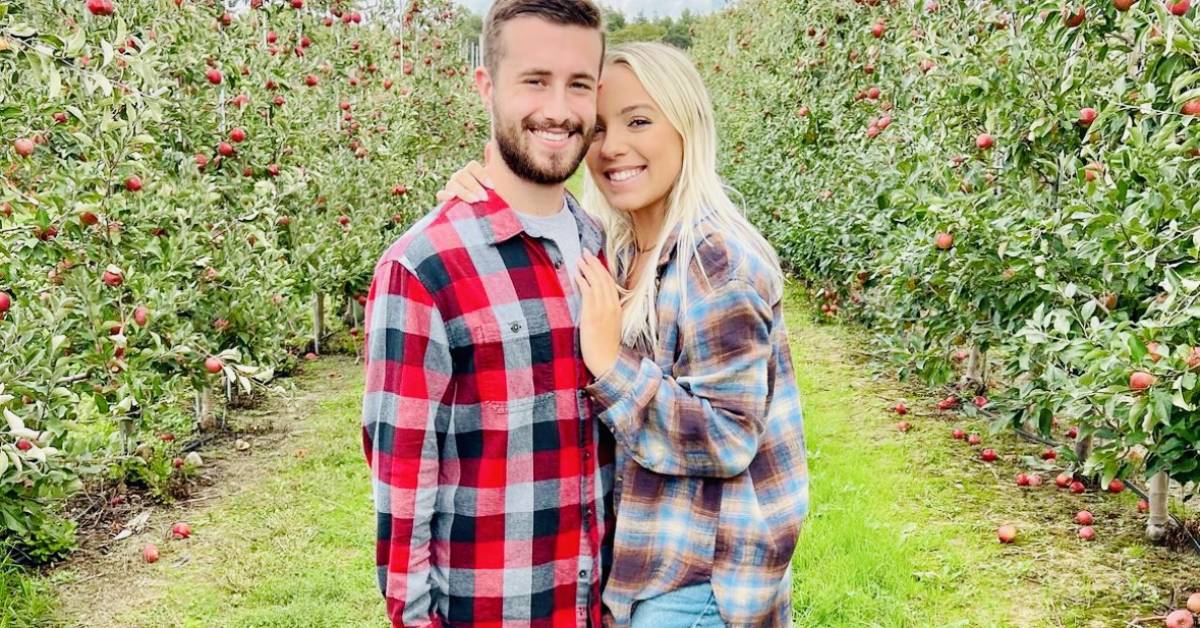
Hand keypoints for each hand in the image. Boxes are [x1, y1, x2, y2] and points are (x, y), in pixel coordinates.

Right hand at [435, 141, 495, 203]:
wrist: (483, 209)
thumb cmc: (489, 193)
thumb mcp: (494, 179)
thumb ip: (492, 163)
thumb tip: (490, 143)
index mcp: (471, 170)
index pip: (472, 166)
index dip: (481, 175)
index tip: (492, 186)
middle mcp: (460, 176)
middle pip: (462, 175)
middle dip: (474, 186)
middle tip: (484, 197)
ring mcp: (452, 186)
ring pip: (452, 184)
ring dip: (463, 192)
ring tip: (475, 201)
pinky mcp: (446, 198)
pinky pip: (441, 194)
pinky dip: (445, 195)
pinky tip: (452, 197)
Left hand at [576, 251, 621, 377]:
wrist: (607, 361)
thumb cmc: (606, 347)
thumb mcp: (610, 326)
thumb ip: (606, 313)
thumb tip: (597, 303)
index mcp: (617, 308)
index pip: (610, 283)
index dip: (602, 269)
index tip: (594, 259)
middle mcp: (611, 306)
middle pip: (603, 279)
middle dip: (594, 264)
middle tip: (585, 252)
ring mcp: (602, 310)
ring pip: (596, 283)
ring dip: (587, 269)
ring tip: (580, 260)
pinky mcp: (592, 315)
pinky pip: (588, 293)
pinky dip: (583, 281)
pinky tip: (577, 275)